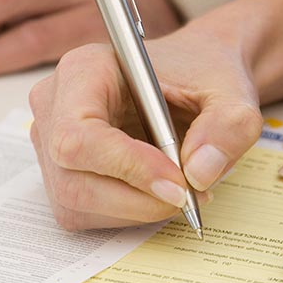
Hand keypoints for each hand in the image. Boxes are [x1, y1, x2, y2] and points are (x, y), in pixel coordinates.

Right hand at [28, 0, 282, 228]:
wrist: (196, 79)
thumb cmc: (203, 74)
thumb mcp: (232, 92)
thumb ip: (226, 127)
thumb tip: (199, 172)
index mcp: (84, 69)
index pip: (79, 134)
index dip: (126, 167)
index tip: (179, 183)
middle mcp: (54, 105)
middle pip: (73, 178)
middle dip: (137, 198)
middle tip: (191, 195)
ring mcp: (50, 143)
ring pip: (77, 202)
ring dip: (136, 209)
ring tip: (183, 190)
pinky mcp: (61, 174)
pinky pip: (83, 213)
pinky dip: (128, 213)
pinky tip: (157, 192)